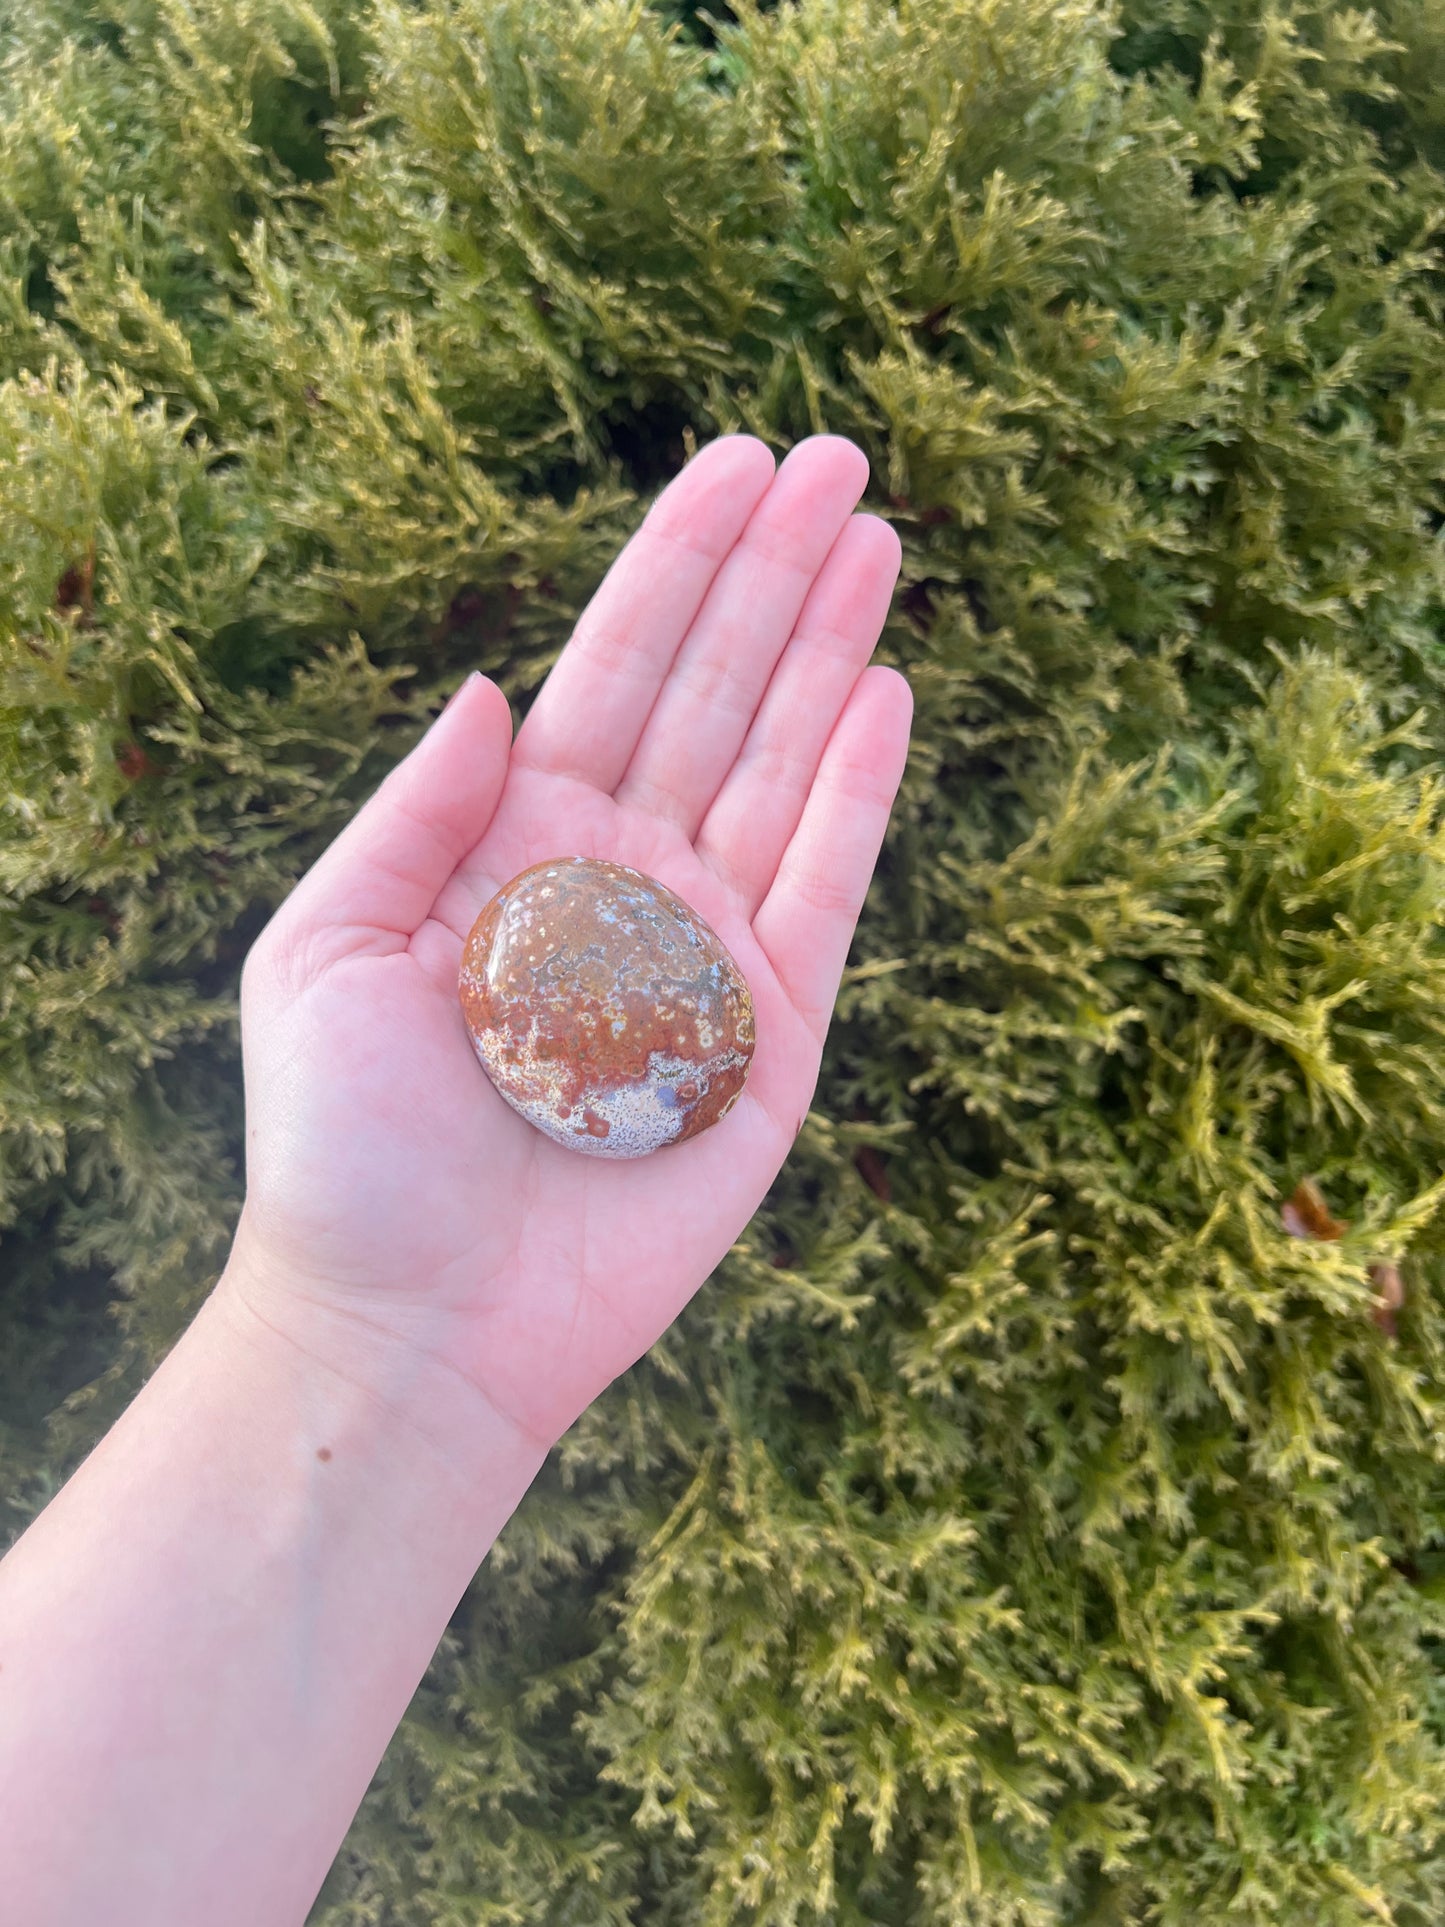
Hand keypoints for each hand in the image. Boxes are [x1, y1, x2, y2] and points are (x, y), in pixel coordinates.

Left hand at [228, 434, 910, 1452]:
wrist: (418, 1322)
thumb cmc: (348, 1147)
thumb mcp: (325, 948)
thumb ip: (415, 811)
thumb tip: (492, 683)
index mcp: (516, 843)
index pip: (612, 670)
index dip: (674, 562)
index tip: (734, 461)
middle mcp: (620, 879)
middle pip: (714, 694)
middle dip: (772, 574)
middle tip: (837, 460)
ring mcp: (702, 952)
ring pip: (779, 767)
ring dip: (829, 652)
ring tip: (873, 538)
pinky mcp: (768, 1038)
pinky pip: (823, 891)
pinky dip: (855, 794)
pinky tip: (883, 693)